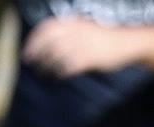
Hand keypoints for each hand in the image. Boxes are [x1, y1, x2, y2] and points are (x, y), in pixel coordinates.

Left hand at [22, 17, 141, 77]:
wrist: (127, 42)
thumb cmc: (103, 38)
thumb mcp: (85, 29)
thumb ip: (69, 33)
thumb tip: (49, 44)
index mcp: (75, 22)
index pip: (49, 27)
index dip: (35, 38)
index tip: (26, 49)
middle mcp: (78, 31)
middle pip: (50, 41)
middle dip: (36, 52)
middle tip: (29, 62)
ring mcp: (84, 44)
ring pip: (58, 54)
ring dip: (47, 64)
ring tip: (41, 72)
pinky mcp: (91, 57)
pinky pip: (70, 65)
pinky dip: (62, 71)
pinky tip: (58, 76)